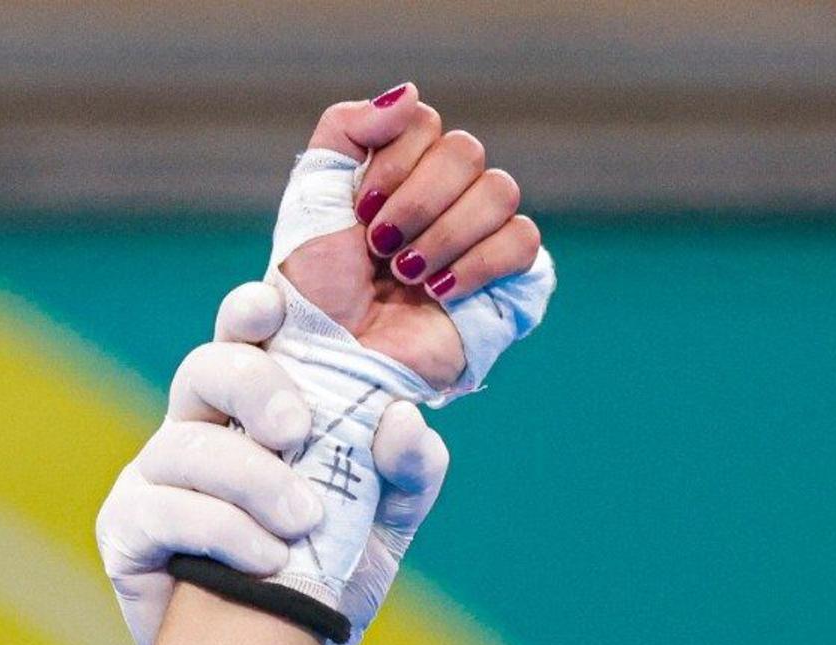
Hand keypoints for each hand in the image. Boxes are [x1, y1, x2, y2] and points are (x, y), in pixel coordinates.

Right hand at [98, 285, 451, 644]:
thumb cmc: (332, 573)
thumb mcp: (388, 519)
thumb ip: (409, 467)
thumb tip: (401, 417)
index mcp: (253, 408)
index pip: (243, 337)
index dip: (249, 311)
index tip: (271, 307)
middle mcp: (198, 428)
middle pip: (203, 369)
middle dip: (254, 387)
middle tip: (298, 430)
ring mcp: (154, 477)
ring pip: (185, 446)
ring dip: (251, 478)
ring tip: (302, 523)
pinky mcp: (127, 530)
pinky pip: (164, 511)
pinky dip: (222, 531)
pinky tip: (265, 560)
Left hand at [278, 88, 540, 395]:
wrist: (332, 359)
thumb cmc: (315, 291)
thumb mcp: (312, 197)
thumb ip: (347, 129)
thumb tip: (409, 93)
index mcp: (401, 172)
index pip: (425, 123)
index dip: (395, 162)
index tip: (361, 212)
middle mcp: (445, 198)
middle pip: (465, 151)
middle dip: (416, 202)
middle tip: (381, 248)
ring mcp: (479, 237)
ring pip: (499, 189)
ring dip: (442, 235)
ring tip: (405, 277)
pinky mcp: (508, 281)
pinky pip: (523, 240)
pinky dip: (478, 263)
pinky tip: (440, 291)